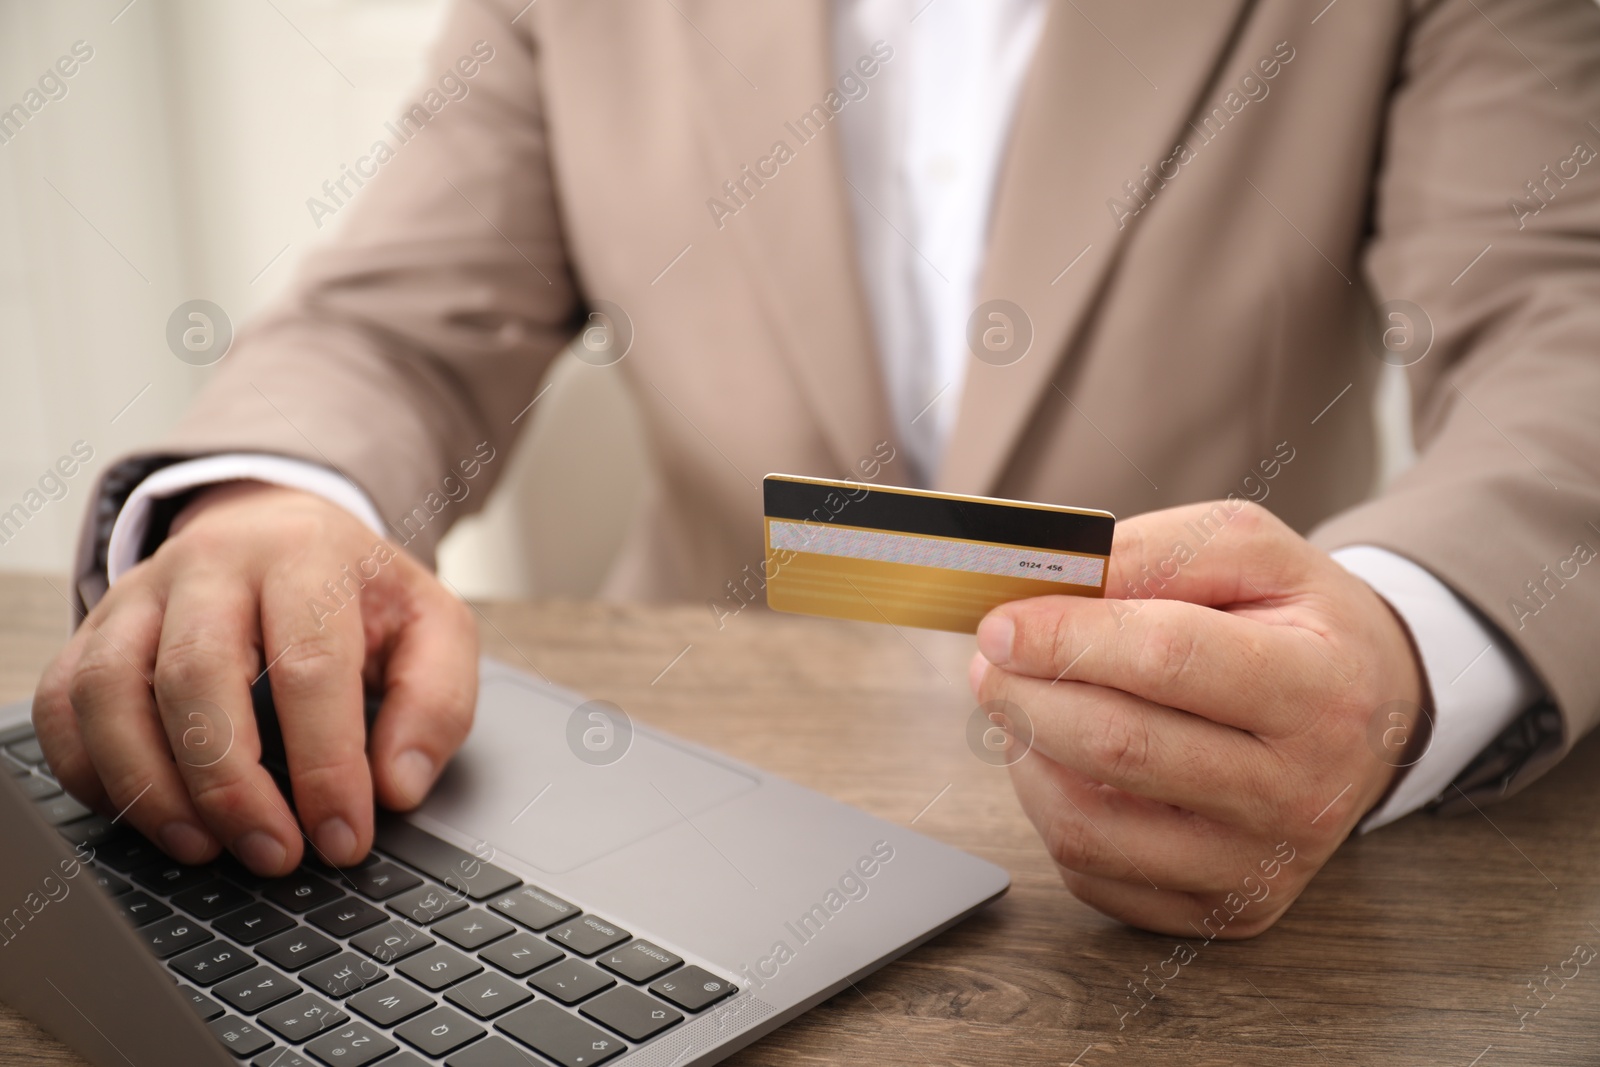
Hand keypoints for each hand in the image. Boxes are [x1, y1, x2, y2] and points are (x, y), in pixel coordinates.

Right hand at [32, 482, 477, 874]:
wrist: (282, 530)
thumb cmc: (359, 594)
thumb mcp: (433, 628)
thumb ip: (435, 704)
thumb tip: (396, 788)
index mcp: (306, 555)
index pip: (310, 666)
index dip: (326, 766)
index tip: (344, 839)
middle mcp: (212, 564)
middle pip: (196, 675)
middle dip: (233, 786)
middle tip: (276, 855)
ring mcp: (141, 594)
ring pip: (110, 690)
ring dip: (151, 787)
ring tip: (205, 848)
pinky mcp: (95, 629)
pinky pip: (64, 704)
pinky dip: (91, 772)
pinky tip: (147, 816)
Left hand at [970, 500, 1426, 937]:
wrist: (1370, 711)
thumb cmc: (1295, 621)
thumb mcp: (1247, 548)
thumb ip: (1150, 553)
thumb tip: (1047, 593)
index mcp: (1318, 689)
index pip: (1168, 659)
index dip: (1067, 638)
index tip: (1000, 624)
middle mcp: (1299, 793)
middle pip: (1120, 747)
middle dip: (1027, 696)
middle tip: (989, 662)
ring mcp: (1260, 866)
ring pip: (1090, 827)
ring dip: (1026, 757)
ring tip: (1022, 707)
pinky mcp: (1222, 911)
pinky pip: (1092, 873)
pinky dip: (1051, 810)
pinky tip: (1060, 761)